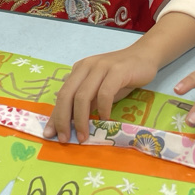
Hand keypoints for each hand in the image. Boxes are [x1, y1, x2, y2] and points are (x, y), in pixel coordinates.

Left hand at [44, 11, 194, 142]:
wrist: (144, 56)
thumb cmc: (121, 76)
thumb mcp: (99, 90)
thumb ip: (86, 103)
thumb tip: (69, 124)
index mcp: (78, 71)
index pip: (62, 95)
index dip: (55, 116)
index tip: (50, 134)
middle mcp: (86, 67)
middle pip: (67, 95)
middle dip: (64, 120)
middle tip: (66, 139)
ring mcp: (101, 67)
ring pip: (82, 96)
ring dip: (81, 119)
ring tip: (84, 136)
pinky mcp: (117, 71)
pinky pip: (105, 93)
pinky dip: (102, 109)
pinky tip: (105, 119)